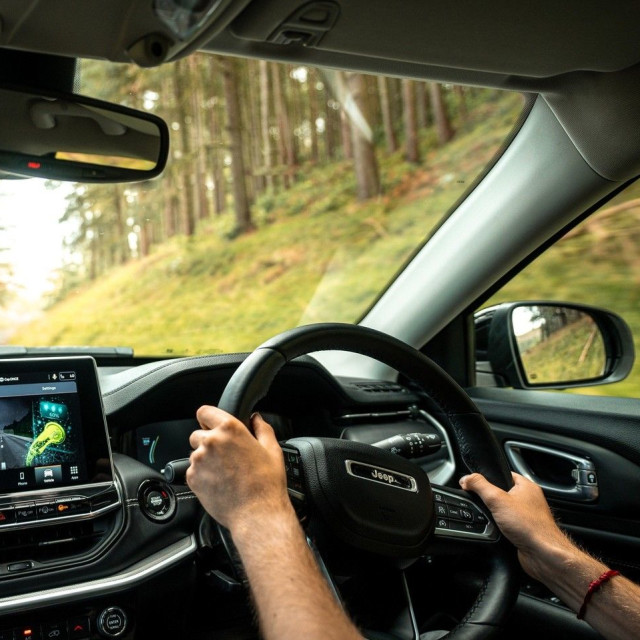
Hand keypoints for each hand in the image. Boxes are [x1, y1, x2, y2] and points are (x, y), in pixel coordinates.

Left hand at [187, 407, 292, 532]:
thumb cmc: (266, 484)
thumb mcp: (272, 450)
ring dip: (205, 460)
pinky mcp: (192, 478)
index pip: (204, 412)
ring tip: (224, 472)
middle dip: (208, 442)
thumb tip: (256, 419)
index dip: (208, 419)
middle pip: (197, 434)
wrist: (256, 514)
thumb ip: (262, 428)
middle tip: (224, 455)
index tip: (213, 426)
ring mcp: (199, 460)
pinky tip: (219, 483)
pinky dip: (202, 475)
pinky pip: (193, 471)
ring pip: (195, 454)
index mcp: (230, 429)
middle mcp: (211, 441)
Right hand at [459, 471, 573, 580]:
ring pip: (503, 510)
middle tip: (484, 503)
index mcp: (526, 486)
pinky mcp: (524, 531)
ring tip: (493, 519)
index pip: (503, 474)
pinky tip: (497, 530)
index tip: (476, 483)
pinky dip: (499, 527)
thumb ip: (479, 486)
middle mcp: (529, 500)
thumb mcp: (497, 499)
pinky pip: (506, 524)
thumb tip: (466, 479)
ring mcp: (527, 516)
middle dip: (490, 499)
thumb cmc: (530, 527)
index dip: (488, 477)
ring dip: (495, 515)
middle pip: (501, 493)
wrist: (543, 555)